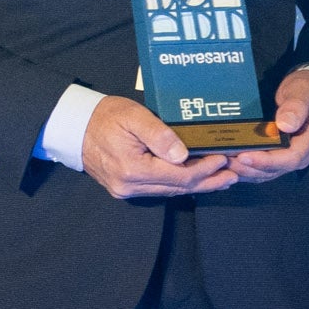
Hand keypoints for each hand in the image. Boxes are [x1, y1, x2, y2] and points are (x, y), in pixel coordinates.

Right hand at [80, 95, 238, 200]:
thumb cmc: (105, 117)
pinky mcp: (124, 189)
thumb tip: (183, 155)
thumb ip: (159, 135)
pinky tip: (194, 180)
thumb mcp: (134, 117)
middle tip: (233, 175)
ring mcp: (126, 190)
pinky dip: (180, 184)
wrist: (74, 127)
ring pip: (170, 192)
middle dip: (208, 181)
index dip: (205, 169)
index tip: (224, 158)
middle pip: (178, 188)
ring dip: (197, 185)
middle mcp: (129, 186)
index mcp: (133, 169)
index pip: (180, 175)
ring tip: (221, 180)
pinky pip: (159, 189)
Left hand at [227, 68, 308, 182]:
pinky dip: (247, 169)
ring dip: (245, 170)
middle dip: (250, 167)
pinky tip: (230, 163)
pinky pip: (264, 169)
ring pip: (268, 172)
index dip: (267, 160)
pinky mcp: (282, 157)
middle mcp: (305, 153)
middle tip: (225, 159)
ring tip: (223, 161)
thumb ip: (296, 105)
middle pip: (277, 168)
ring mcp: (293, 157)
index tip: (244, 156)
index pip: (291, 157)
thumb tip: (285, 124)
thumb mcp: (304, 90)